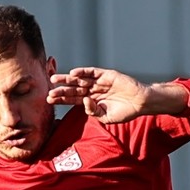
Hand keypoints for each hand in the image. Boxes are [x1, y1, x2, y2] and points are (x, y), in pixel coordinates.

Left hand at [47, 67, 174, 123]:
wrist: (141, 102)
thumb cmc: (125, 112)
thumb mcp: (107, 117)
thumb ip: (94, 112)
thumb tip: (83, 102)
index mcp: (92, 101)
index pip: (73, 99)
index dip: (62, 99)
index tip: (50, 100)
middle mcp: (93, 90)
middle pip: (73, 89)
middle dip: (61, 90)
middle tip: (49, 90)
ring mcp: (99, 82)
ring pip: (80, 80)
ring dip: (68, 79)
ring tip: (55, 79)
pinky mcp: (106, 75)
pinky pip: (92, 72)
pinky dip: (83, 72)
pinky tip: (74, 73)